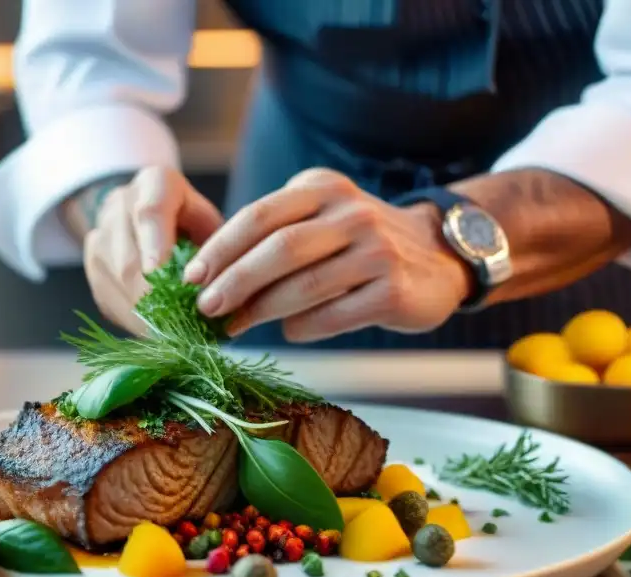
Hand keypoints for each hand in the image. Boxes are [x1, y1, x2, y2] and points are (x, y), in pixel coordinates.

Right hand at [82, 167, 222, 334]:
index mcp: (155, 185)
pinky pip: (108, 298)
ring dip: (143, 316)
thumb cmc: (190, 219)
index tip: (160, 277)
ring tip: (172, 336)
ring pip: (115, 283)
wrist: (145, 207)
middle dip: (154, 300)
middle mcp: (119, 205)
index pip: (150, 213)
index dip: (154, 248)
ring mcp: (99, 235)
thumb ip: (216, 251)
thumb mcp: (210, 223)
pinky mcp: (91, 265)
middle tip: (181, 329)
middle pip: (128, 259)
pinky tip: (153, 331)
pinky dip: (132, 320)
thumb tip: (219, 296)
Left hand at [182, 168, 472, 341]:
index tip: (191, 277)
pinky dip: (304, 327)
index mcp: (323, 189)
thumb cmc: (360, 244)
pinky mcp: (393, 289)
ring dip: (262, 309)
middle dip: (235, 280)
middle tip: (205, 306)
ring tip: (234, 325)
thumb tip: (213, 279)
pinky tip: (289, 332)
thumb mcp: (321, 219)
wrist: (439, 257)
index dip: (221, 247)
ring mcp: (376, 250)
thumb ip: (275, 237)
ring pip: (306, 284)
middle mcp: (351, 212)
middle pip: (280, 248)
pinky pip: (335, 314)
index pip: (260, 215)